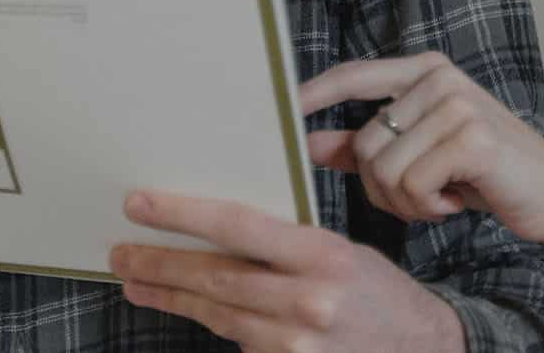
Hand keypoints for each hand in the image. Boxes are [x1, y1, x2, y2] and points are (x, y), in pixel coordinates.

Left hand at [112, 190, 463, 351]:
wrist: (423, 347)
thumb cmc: (378, 291)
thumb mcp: (340, 251)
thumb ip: (284, 244)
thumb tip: (217, 230)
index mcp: (323, 255)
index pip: (238, 226)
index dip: (182, 214)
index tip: (140, 204)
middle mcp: (308, 300)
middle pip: (215, 277)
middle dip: (160, 263)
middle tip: (121, 252)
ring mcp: (297, 343)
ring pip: (217, 314)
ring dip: (171, 296)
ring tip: (137, 281)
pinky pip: (239, 343)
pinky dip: (214, 323)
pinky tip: (188, 308)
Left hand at [301, 52, 543, 245]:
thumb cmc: (484, 175)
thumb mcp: (421, 155)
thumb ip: (366, 146)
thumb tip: (310, 142)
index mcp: (425, 71)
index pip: (352, 75)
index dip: (312, 94)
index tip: (280, 111)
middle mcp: (439, 77)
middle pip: (364, 143)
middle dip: (382, 188)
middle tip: (422, 197)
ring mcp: (457, 103)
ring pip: (384, 169)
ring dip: (406, 202)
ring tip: (442, 197)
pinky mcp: (472, 137)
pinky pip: (412, 184)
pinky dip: (428, 207)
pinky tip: (458, 200)